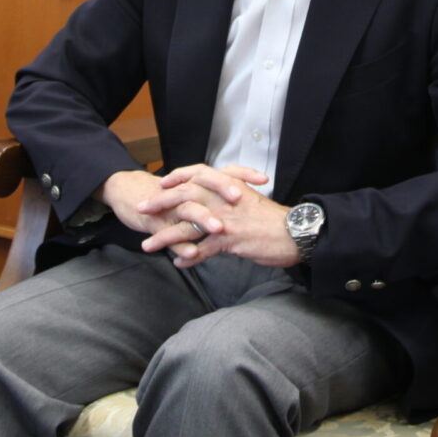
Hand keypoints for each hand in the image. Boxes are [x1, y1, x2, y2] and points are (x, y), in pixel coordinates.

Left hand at [135, 164, 298, 268]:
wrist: (296, 232)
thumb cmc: (274, 220)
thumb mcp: (251, 200)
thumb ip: (231, 198)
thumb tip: (216, 202)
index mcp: (230, 186)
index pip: (197, 173)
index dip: (177, 177)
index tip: (161, 183)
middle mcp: (224, 198)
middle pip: (184, 196)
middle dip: (159, 203)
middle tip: (141, 210)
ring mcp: (226, 219)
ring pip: (187, 226)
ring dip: (165, 236)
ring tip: (148, 245)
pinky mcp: (230, 239)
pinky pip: (202, 250)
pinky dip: (188, 257)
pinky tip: (178, 263)